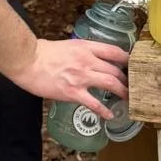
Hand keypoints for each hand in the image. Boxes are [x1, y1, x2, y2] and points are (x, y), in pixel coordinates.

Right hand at [10, 38, 129, 115]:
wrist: (28, 61)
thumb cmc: (44, 52)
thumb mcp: (69, 45)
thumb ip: (84, 51)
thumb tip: (94, 58)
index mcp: (86, 47)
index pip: (115, 51)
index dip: (127, 60)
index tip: (132, 66)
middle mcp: (87, 61)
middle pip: (116, 70)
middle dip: (126, 79)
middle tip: (130, 86)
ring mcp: (81, 77)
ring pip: (111, 84)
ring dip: (122, 92)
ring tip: (127, 98)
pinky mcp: (73, 93)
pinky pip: (94, 103)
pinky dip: (104, 111)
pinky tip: (110, 115)